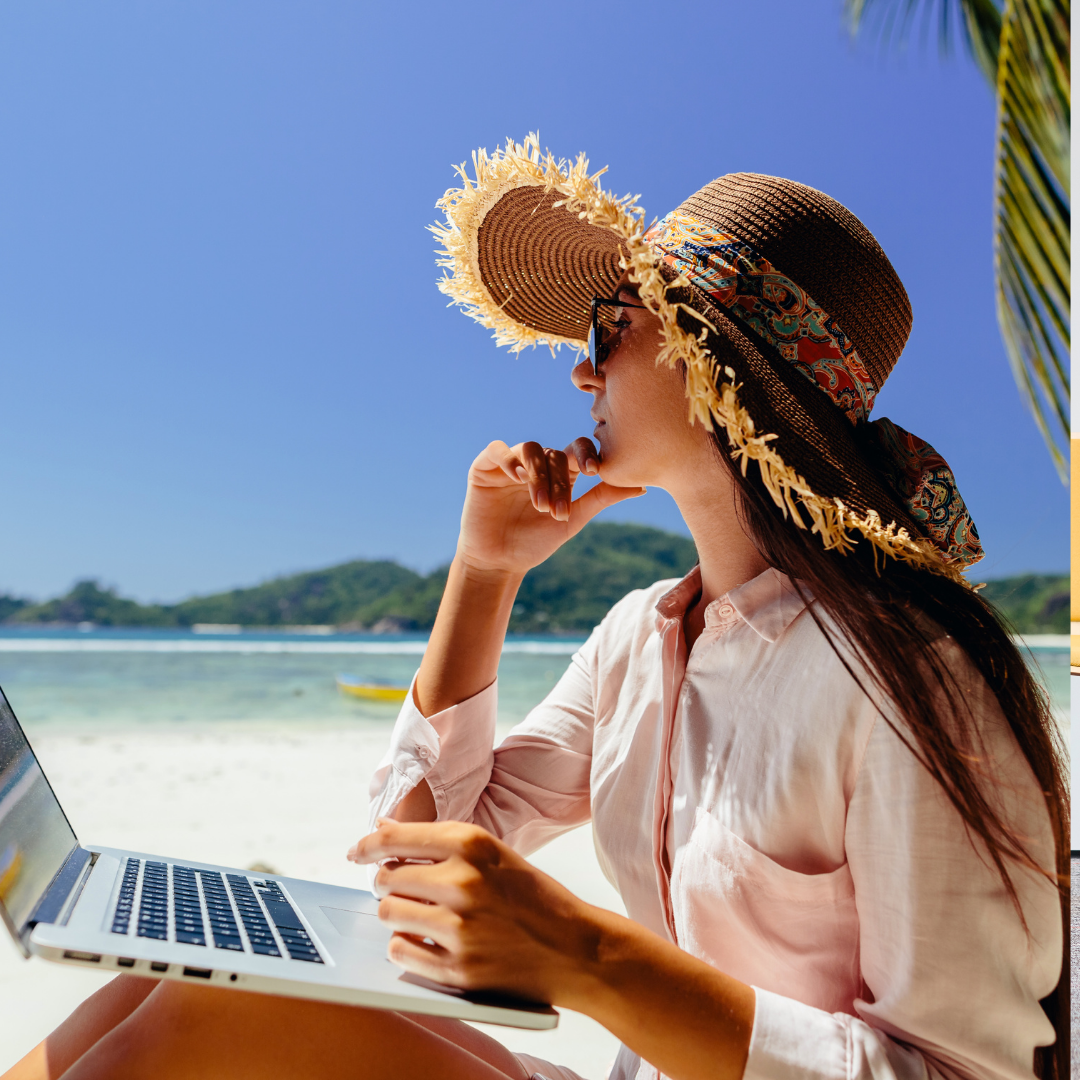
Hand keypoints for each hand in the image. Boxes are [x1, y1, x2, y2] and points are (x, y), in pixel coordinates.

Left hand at [347, 819, 598, 1003]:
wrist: (575, 948)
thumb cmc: (532, 895)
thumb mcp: (493, 852)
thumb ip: (438, 841)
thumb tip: (384, 829)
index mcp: (472, 844)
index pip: (394, 839)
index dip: (367, 845)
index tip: (356, 852)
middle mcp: (462, 882)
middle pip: (386, 877)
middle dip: (388, 881)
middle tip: (404, 886)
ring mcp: (459, 929)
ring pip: (388, 913)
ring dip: (395, 912)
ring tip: (418, 912)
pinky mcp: (458, 969)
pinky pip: (400, 951)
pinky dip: (405, 944)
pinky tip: (424, 938)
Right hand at [456, 438, 643, 576]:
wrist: (499, 562)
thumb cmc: (535, 543)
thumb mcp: (572, 520)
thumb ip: (602, 498)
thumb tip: (642, 485)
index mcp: (559, 473)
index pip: (577, 450)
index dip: (587, 454)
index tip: (595, 471)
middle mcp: (536, 464)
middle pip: (555, 454)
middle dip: (559, 484)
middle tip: (559, 512)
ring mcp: (510, 464)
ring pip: (530, 450)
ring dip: (538, 477)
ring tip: (541, 506)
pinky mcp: (484, 468)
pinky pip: (497, 450)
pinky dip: (509, 460)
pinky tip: (518, 479)